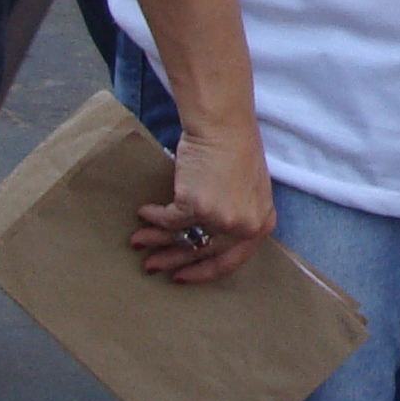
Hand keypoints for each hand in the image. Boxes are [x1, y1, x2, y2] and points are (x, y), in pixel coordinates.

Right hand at [135, 123, 276, 283]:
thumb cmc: (235, 149)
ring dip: (155, 241)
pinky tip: (143, 213)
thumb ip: (236, 217)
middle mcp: (244, 226)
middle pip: (203, 253)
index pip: (231, 260)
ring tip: (138, 242)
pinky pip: (168, 220)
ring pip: (181, 238)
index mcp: (261, 223)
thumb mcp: (248, 191)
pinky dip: (153, 217)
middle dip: (174, 261)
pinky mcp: (195, 206)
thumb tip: (202, 240)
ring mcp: (220, 218)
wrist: (222, 125)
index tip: (184, 275)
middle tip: (154, 266)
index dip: (204, 271)